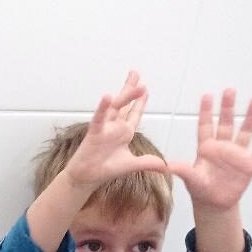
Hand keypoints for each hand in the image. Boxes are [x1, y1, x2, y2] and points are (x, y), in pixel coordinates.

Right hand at [61, 71, 166, 188]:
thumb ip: (148, 162)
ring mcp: (105, 128)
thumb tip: (165, 166)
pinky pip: (99, 118)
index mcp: (124, 133)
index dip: (140, 102)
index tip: (145, 89)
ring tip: (135, 81)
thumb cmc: (104, 169)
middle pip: (125, 104)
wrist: (87, 178)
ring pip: (116, 107)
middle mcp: (115, 127)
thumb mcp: (132, 165)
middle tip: (136, 73)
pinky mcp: (95, 133)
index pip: (134, 114)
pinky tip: (107, 97)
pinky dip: (103, 108)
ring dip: (125, 94)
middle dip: (131, 89)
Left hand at [167, 90, 251, 211]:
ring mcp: (237, 154)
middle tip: (230, 90)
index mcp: (206, 148)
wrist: (214, 203)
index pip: (206, 126)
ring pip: (246, 131)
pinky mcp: (250, 164)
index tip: (207, 95)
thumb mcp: (189, 178)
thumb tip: (164, 165)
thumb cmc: (200, 189)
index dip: (206, 112)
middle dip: (228, 107)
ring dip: (251, 117)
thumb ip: (180, 169)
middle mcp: (223, 147)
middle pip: (226, 123)